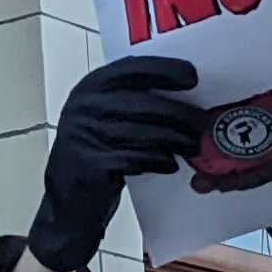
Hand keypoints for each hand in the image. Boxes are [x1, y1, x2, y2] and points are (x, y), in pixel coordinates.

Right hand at [22, 57, 202, 271]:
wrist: (69, 203)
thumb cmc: (96, 156)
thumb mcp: (106, 121)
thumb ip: (132, 104)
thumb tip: (187, 97)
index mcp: (90, 88)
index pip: (131, 68)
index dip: (165, 70)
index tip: (192, 76)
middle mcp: (83, 106)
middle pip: (142, 103)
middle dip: (178, 113)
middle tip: (203, 123)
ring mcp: (83, 135)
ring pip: (142, 132)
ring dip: (175, 139)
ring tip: (194, 146)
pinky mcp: (90, 164)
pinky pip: (134, 159)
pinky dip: (158, 161)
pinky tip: (171, 164)